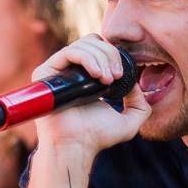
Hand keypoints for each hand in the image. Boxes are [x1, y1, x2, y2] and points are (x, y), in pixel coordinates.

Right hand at [32, 34, 149, 152]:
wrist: (76, 146)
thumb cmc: (97, 137)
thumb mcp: (130, 120)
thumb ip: (141, 104)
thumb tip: (136, 84)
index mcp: (86, 76)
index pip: (99, 47)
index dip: (113, 54)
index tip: (121, 75)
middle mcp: (71, 71)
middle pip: (93, 42)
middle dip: (110, 55)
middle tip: (115, 77)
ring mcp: (57, 70)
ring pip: (83, 45)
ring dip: (101, 58)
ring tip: (107, 80)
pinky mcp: (45, 73)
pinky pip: (68, 52)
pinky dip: (88, 59)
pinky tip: (97, 75)